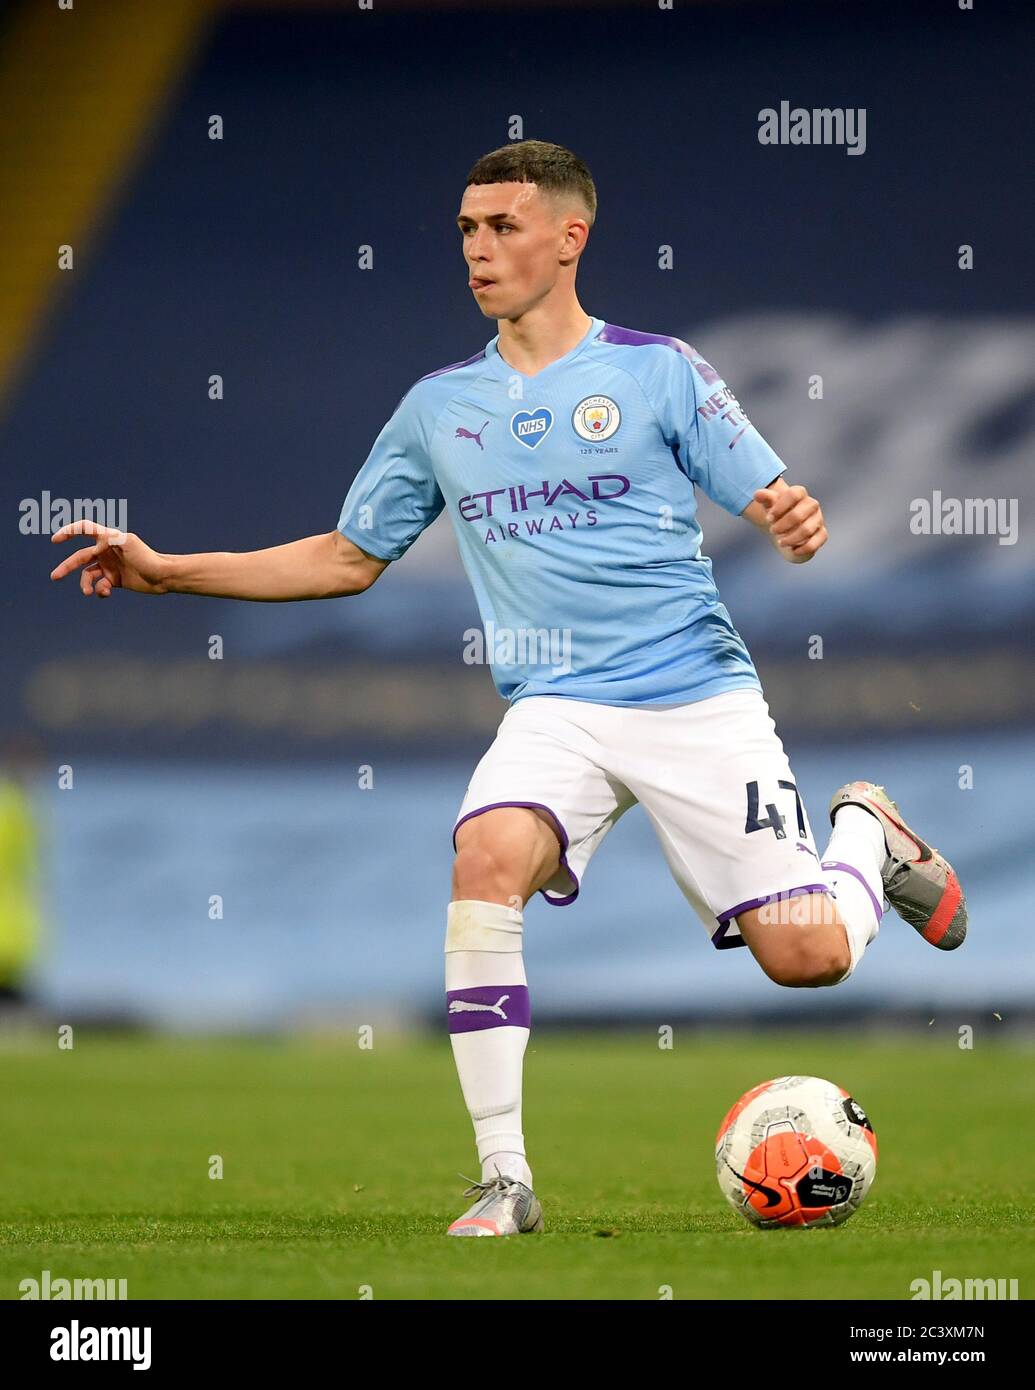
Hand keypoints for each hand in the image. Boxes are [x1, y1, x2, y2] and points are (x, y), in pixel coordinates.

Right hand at [50, 520, 169, 596]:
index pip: (84, 529)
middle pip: (80, 557)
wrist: (162, 576)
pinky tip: (106, 592)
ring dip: (85, 584)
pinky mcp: (114, 580)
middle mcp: (105, 551)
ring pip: (88, 575)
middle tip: (54, 577)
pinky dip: (100, 590)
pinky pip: (99, 586)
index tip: (55, 540)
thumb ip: (112, 538)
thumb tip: (98, 542)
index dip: (69, 532)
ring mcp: (109, 566)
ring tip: (88, 592)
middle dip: (66, 567)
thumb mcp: (129, 543)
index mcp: (107, 538)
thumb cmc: (147, 557)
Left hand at [753, 484, 826, 563]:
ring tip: (780, 542)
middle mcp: (812, 504)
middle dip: (782, 525)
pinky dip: (802, 549)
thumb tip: (757, 494)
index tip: (768, 518)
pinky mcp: (821, 534)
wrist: (787, 527)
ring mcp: (818, 519)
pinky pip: (815, 543)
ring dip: (790, 539)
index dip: (779, 507)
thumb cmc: (778, 512)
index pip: (793, 494)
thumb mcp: (769, 504)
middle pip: (798, 515)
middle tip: (772, 531)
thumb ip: (765, 498)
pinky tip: (793, 550)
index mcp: (800, 493)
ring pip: (807, 530)